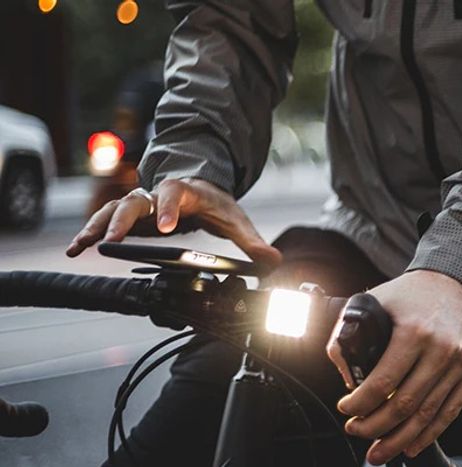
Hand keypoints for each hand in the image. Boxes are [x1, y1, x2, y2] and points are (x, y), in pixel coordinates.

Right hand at [65, 178, 281, 266]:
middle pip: (134, 200)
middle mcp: (158, 195)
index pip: (174, 193)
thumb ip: (253, 242)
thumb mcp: (236, 220)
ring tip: (81, 245)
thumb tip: (273, 262)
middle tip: (110, 242)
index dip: (167, 208)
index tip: (165, 227)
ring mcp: (142, 204)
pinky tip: (77, 247)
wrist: (200, 191)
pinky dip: (91, 231)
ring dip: (97, 225)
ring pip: (113, 209)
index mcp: (185, 192)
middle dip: (121, 219)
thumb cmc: (215, 205)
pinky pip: (106, 220)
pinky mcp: (131, 216)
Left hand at [327, 270, 461, 465]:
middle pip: (404, 405)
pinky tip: (411, 445)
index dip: (359, 404)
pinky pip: (451, 410)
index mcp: (414, 331)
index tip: (346, 409)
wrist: (458, 279)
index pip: (382, 383)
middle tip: (356, 432)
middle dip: (374, 427)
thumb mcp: (374, 302)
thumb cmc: (412, 292)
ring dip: (399, 439)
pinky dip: (429, 433)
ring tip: (379, 452)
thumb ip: (349, 334)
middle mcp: (442, 348)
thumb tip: (342, 373)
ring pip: (427, 414)